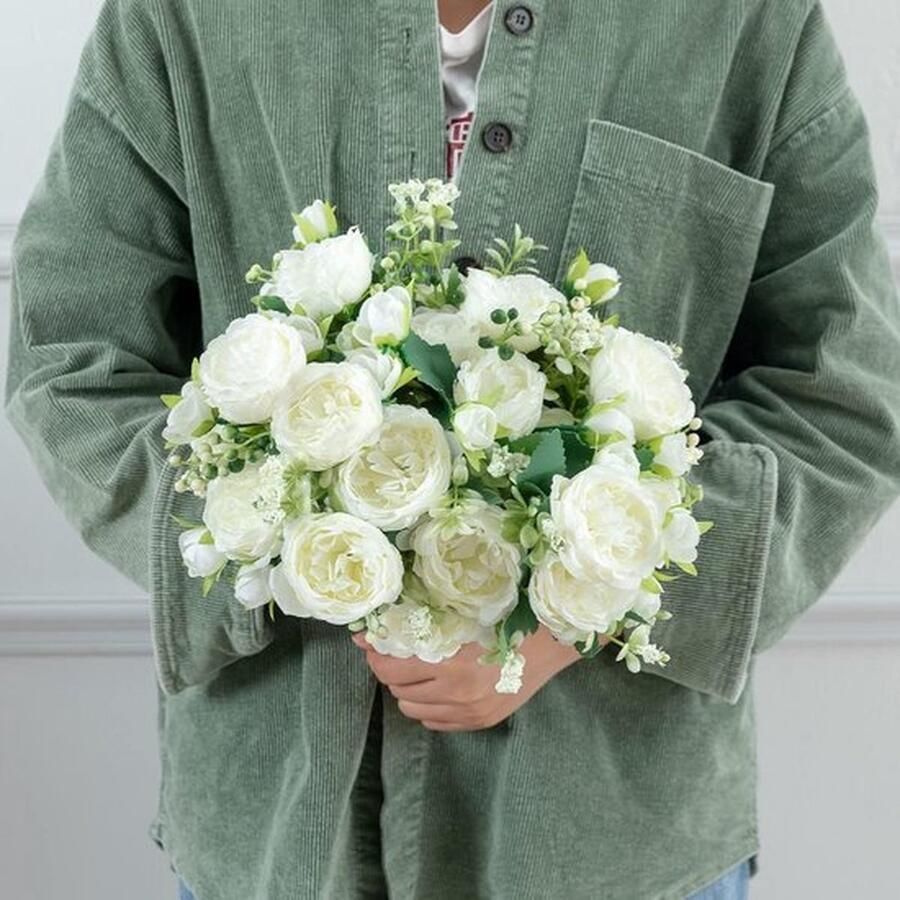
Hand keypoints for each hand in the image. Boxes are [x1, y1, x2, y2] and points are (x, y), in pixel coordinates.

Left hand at [352, 625, 593, 731]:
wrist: (550, 642)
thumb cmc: (506, 619)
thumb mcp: (463, 617)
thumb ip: (424, 625)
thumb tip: (378, 629)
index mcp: (451, 663)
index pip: (391, 668)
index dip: (376, 654)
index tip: (370, 641)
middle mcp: (457, 694)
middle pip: (398, 689)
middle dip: (389, 670)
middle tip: (392, 652)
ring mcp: (469, 712)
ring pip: (412, 708)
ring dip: (408, 689)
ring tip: (417, 670)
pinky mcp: (480, 722)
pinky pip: (434, 722)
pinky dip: (428, 706)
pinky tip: (437, 688)